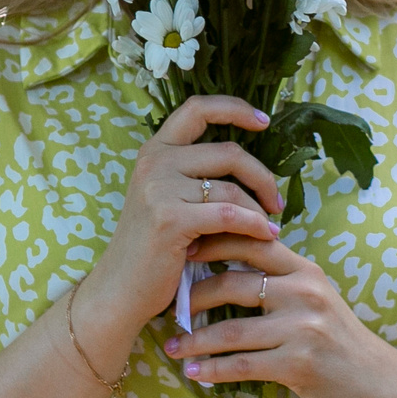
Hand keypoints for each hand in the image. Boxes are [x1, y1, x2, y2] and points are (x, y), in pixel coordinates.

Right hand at [82, 97, 283, 339]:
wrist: (120, 289)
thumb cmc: (151, 247)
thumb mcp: (164, 197)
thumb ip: (193, 173)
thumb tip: (248, 162)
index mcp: (154, 150)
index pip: (197, 108)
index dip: (234, 108)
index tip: (263, 120)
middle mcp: (155, 162)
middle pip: (228, 152)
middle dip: (262, 176)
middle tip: (276, 200)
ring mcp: (160, 189)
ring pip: (232, 188)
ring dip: (259, 210)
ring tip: (270, 227)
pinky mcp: (171, 219)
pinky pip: (230, 214)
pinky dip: (254, 226)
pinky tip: (266, 236)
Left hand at [159, 231, 396, 397]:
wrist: (378, 382)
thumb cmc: (337, 338)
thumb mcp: (313, 297)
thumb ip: (277, 278)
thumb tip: (222, 262)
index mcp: (303, 269)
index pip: (250, 243)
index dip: (211, 243)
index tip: (178, 250)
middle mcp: (304, 292)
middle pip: (234, 283)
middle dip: (193, 294)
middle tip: (165, 303)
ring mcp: (303, 328)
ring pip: (233, 330)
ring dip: (195, 340)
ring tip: (171, 346)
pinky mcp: (299, 364)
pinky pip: (244, 365)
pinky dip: (213, 369)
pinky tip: (193, 372)